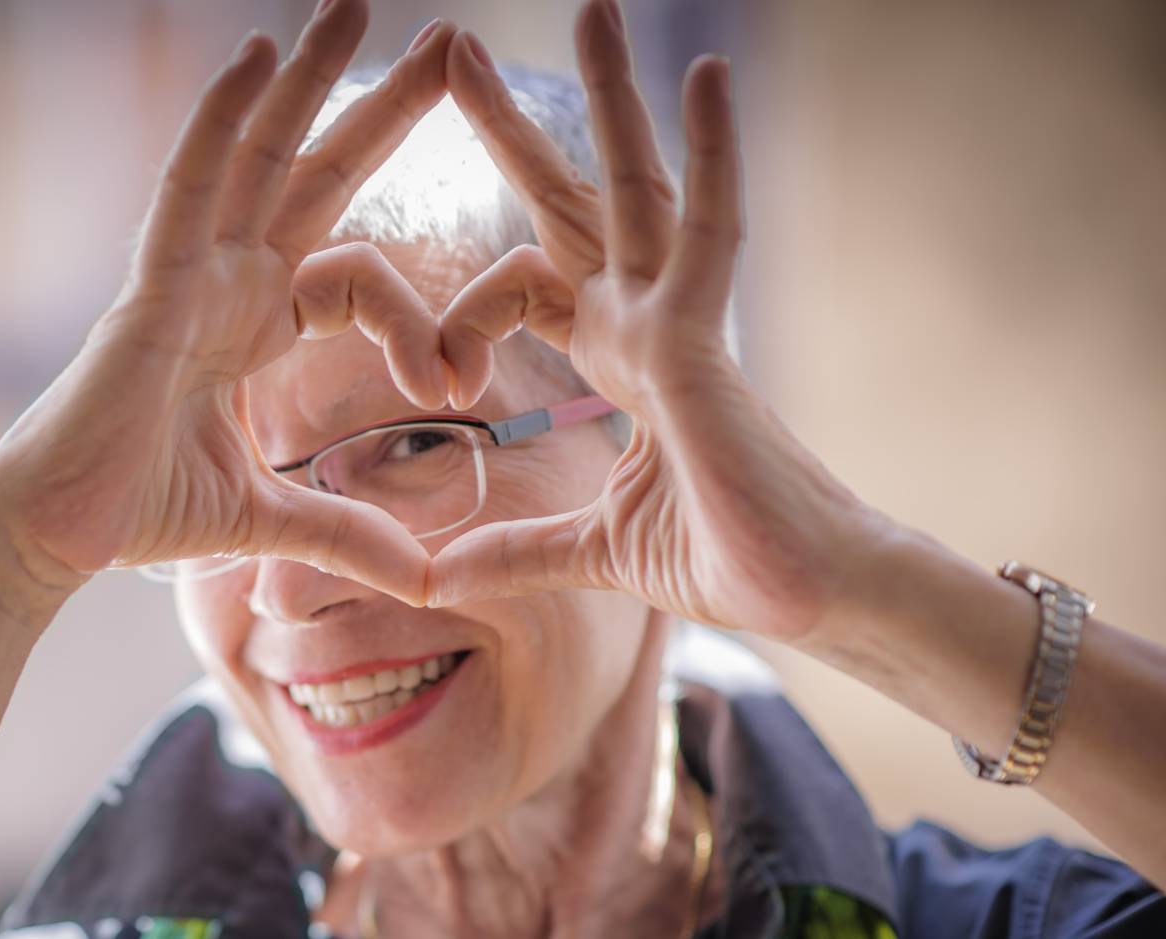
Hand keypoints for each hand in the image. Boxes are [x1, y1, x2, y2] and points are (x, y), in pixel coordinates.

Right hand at [0, 4, 460, 608]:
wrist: (53, 538)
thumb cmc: (136, 513)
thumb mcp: (269, 518)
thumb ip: (347, 532)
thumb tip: (425, 576)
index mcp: (255, 323)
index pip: (358, 273)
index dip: (418, 315)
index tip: (459, 379)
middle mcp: (226, 281)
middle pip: (316, 171)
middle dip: (382, 107)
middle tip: (449, 40)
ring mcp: (186, 273)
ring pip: (256, 154)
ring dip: (305, 76)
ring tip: (354, 3)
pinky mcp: (149, 286)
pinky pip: (188, 186)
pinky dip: (220, 120)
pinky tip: (253, 55)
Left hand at [426, 0, 888, 641]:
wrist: (812, 601)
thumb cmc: (725, 561)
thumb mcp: (586, 550)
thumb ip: (512, 550)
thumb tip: (432, 577)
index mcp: (617, 357)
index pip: (522, 287)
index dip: (460, 315)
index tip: (429, 380)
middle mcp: (645, 322)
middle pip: (569, 202)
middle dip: (514, 130)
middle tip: (462, 50)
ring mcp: (678, 323)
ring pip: (637, 186)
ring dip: (611, 98)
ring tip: (594, 8)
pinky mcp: (707, 343)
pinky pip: (709, 229)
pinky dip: (712, 151)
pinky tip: (704, 71)